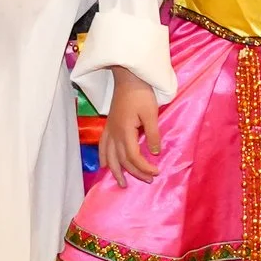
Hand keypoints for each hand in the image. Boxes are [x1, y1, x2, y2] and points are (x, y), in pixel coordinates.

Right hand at [103, 70, 162, 184]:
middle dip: (135, 172)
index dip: (144, 167)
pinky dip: (103, 157)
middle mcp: (114, 134)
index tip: (156, 172)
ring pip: (110, 156)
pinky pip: (103, 146)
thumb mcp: (151, 113)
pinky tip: (104, 165)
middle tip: (148, 180)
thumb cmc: (141, 93)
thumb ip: (152, 134)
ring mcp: (109, 130)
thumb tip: (154, 152)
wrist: (128, 77)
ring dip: (116, 171)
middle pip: (122, 160)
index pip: (133, 157)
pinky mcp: (108, 126)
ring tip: (122, 183)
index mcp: (125, 132)